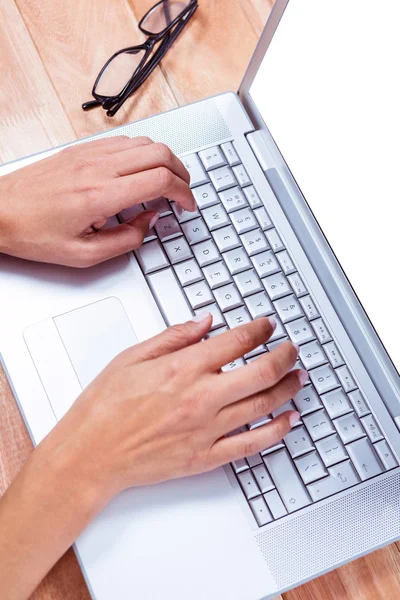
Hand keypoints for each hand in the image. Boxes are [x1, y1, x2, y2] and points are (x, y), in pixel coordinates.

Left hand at [0, 136, 193, 266]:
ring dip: (164, 160)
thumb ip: (126, 240)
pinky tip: (141, 169)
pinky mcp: (81, 149)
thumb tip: (149, 223)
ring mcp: (89, 154)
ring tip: (166, 181)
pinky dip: (143, 152)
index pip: (160, 180)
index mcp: (100, 195)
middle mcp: (98, 167)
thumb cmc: (33, 232)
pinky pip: (123, 141)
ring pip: (144, 142)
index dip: (183, 193)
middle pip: (159, 153)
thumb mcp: (84, 255)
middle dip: (181, 172)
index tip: (187, 205)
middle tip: (184, 192)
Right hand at [41, 315, 304, 500]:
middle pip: (261, 372)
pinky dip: (277, 430)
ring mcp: (207, 429)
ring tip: (298, 377)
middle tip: (292, 349)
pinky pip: (252, 444)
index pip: (236, 342)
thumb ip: (173, 337)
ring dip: (288, 388)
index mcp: (182, 368)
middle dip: (285, 356)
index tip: (266, 326)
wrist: (90, 454)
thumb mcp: (132, 357)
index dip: (259, 330)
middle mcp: (200, 397)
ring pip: (264, 405)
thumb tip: (204, 322)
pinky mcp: (206, 456)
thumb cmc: (104, 407)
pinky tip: (289, 420)